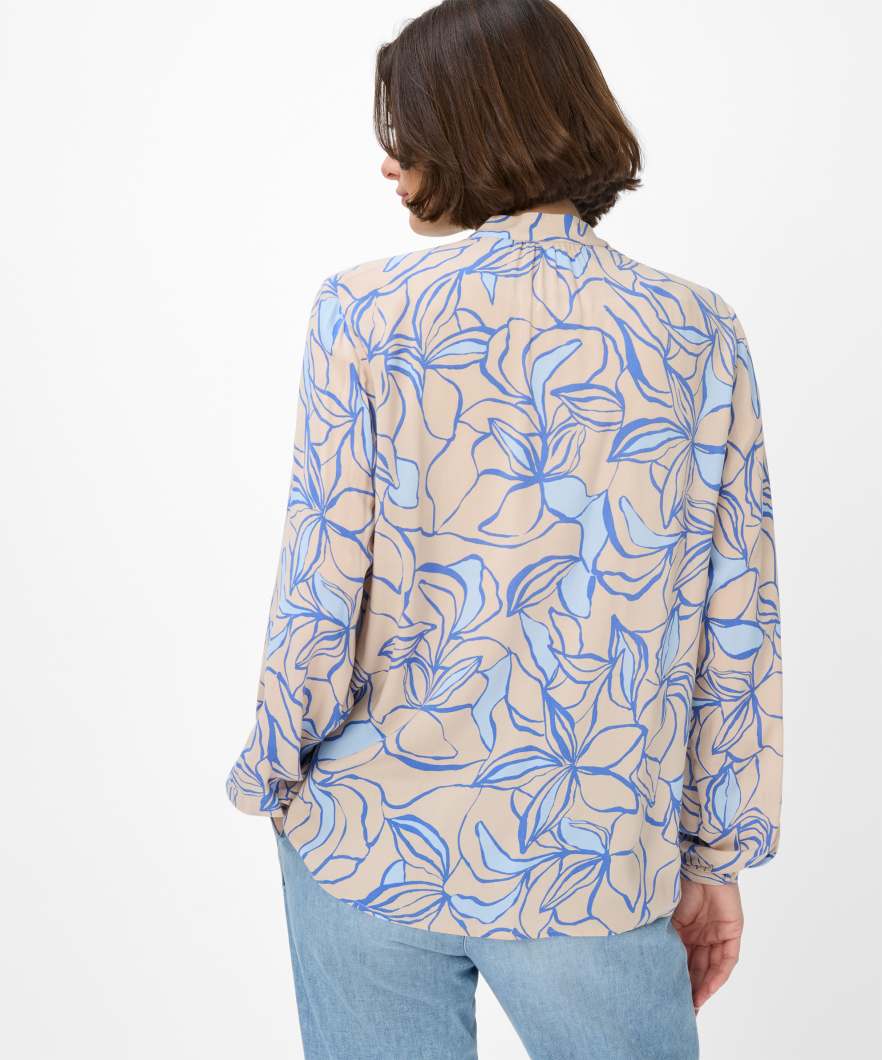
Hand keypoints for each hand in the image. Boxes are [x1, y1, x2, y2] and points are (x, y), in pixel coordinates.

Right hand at [671, 875, 743, 1011]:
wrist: (699, 863)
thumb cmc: (675, 882)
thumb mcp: (664, 914)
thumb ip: (660, 935)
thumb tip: (645, 959)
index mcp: (682, 930)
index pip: (680, 960)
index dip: (675, 979)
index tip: (665, 997)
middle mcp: (700, 935)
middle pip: (697, 968)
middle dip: (690, 990)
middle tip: (681, 1010)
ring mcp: (717, 934)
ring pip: (711, 969)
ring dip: (703, 988)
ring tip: (693, 1006)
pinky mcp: (732, 932)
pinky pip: (726, 961)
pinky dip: (717, 977)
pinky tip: (708, 990)